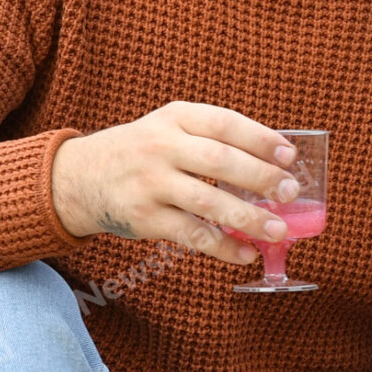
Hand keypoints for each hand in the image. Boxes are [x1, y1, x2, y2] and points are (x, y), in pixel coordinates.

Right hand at [49, 102, 299, 263]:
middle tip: (290, 193)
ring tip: (278, 230)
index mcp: (174, 117)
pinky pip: (191, 234)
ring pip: (207, 201)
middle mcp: (160, 146)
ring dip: (248, 218)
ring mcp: (150, 182)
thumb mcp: (168, 128)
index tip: (289, 157)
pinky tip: (245, 254)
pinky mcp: (145, 217)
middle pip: (219, 160)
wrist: (81, 175)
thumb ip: (211, 138)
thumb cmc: (141, 152)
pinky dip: (223, 247)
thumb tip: (274, 166)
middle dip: (261, 177)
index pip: (223, 123)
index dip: (260, 139)